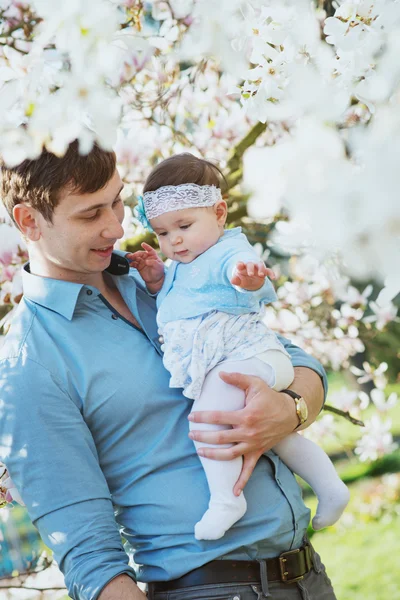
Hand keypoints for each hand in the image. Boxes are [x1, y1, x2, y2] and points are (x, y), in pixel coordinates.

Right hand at [126, 243, 164, 293]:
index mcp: (153, 256)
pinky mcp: (139, 266)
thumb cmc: (158, 272)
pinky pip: (134, 264)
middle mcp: (147, 258)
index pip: (150, 250)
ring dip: (132, 258)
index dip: (146, 247)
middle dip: (136, 254)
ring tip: (129, 258)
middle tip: (132, 256)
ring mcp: (142, 262)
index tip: (142, 244)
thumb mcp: (158, 267)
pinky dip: (131, 263)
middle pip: (140, 254)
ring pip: (136, 258)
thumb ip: (153, 263)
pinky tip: (129, 264)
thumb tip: (146, 261)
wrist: (155, 280)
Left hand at [188, 372, 296, 494]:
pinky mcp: (258, 452)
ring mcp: (253, 444)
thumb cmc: (270, 397)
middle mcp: (248, 432)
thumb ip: (237, 378)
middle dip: (203, 437)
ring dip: (213, 455)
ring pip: (229, 454)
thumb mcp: (255, 383)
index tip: (191, 417)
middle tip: (191, 434)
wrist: (290, 413)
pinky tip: (233, 492)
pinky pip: (249, 469)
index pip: (218, 418)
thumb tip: (220, 374)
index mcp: (246, 415)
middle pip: (220, 438)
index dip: (203, 417)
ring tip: (200, 451)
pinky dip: (241, 482)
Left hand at [231, 261, 275, 290]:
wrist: (251, 281)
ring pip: (260, 265)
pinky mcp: (264, 272)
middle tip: (250, 274)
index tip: (239, 266)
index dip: (240, 264)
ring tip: (261, 275)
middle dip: (250, 268)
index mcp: (242, 267)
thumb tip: (232, 281)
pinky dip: (271, 273)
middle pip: (250, 264)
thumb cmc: (243, 279)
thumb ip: (236, 281)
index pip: (240, 264)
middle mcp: (250, 265)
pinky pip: (269, 271)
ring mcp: (258, 268)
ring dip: (261, 269)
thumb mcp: (239, 281)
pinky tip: (274, 278)